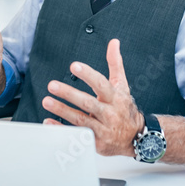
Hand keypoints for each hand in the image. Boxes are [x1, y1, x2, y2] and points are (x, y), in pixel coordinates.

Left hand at [42, 39, 144, 157]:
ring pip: (80, 120)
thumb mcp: (122, 85)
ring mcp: (103, 129)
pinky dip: (62, 130)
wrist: (137, 137)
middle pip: (88, 103)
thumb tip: (113, 42)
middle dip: (69, 94)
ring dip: (62, 110)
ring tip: (47, 101)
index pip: (101, 84)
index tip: (74, 66)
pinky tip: (49, 122)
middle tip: (52, 85)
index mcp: (115, 97)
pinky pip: (77, 136)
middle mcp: (109, 114)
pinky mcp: (96, 142)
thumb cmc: (125, 108)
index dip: (88, 75)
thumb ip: (115, 63)